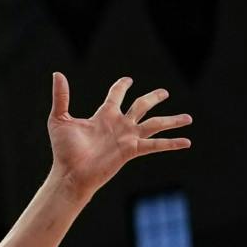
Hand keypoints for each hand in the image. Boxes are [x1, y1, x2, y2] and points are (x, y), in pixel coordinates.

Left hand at [46, 73, 190, 199]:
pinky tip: (187, 141)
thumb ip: (61, 97)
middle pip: (141, 106)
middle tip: (165, 92)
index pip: (116, 96)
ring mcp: (127, 137)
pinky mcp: (132, 150)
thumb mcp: (59, 119)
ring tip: (189, 117)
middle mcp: (118, 125)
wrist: (70, 172)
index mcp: (103, 116)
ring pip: (154, 124)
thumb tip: (57, 73)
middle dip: (153, 98)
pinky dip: (172, 143)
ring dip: (171, 120)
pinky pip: (156, 145)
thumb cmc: (63, 149)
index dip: (121, 86)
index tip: (128, 80)